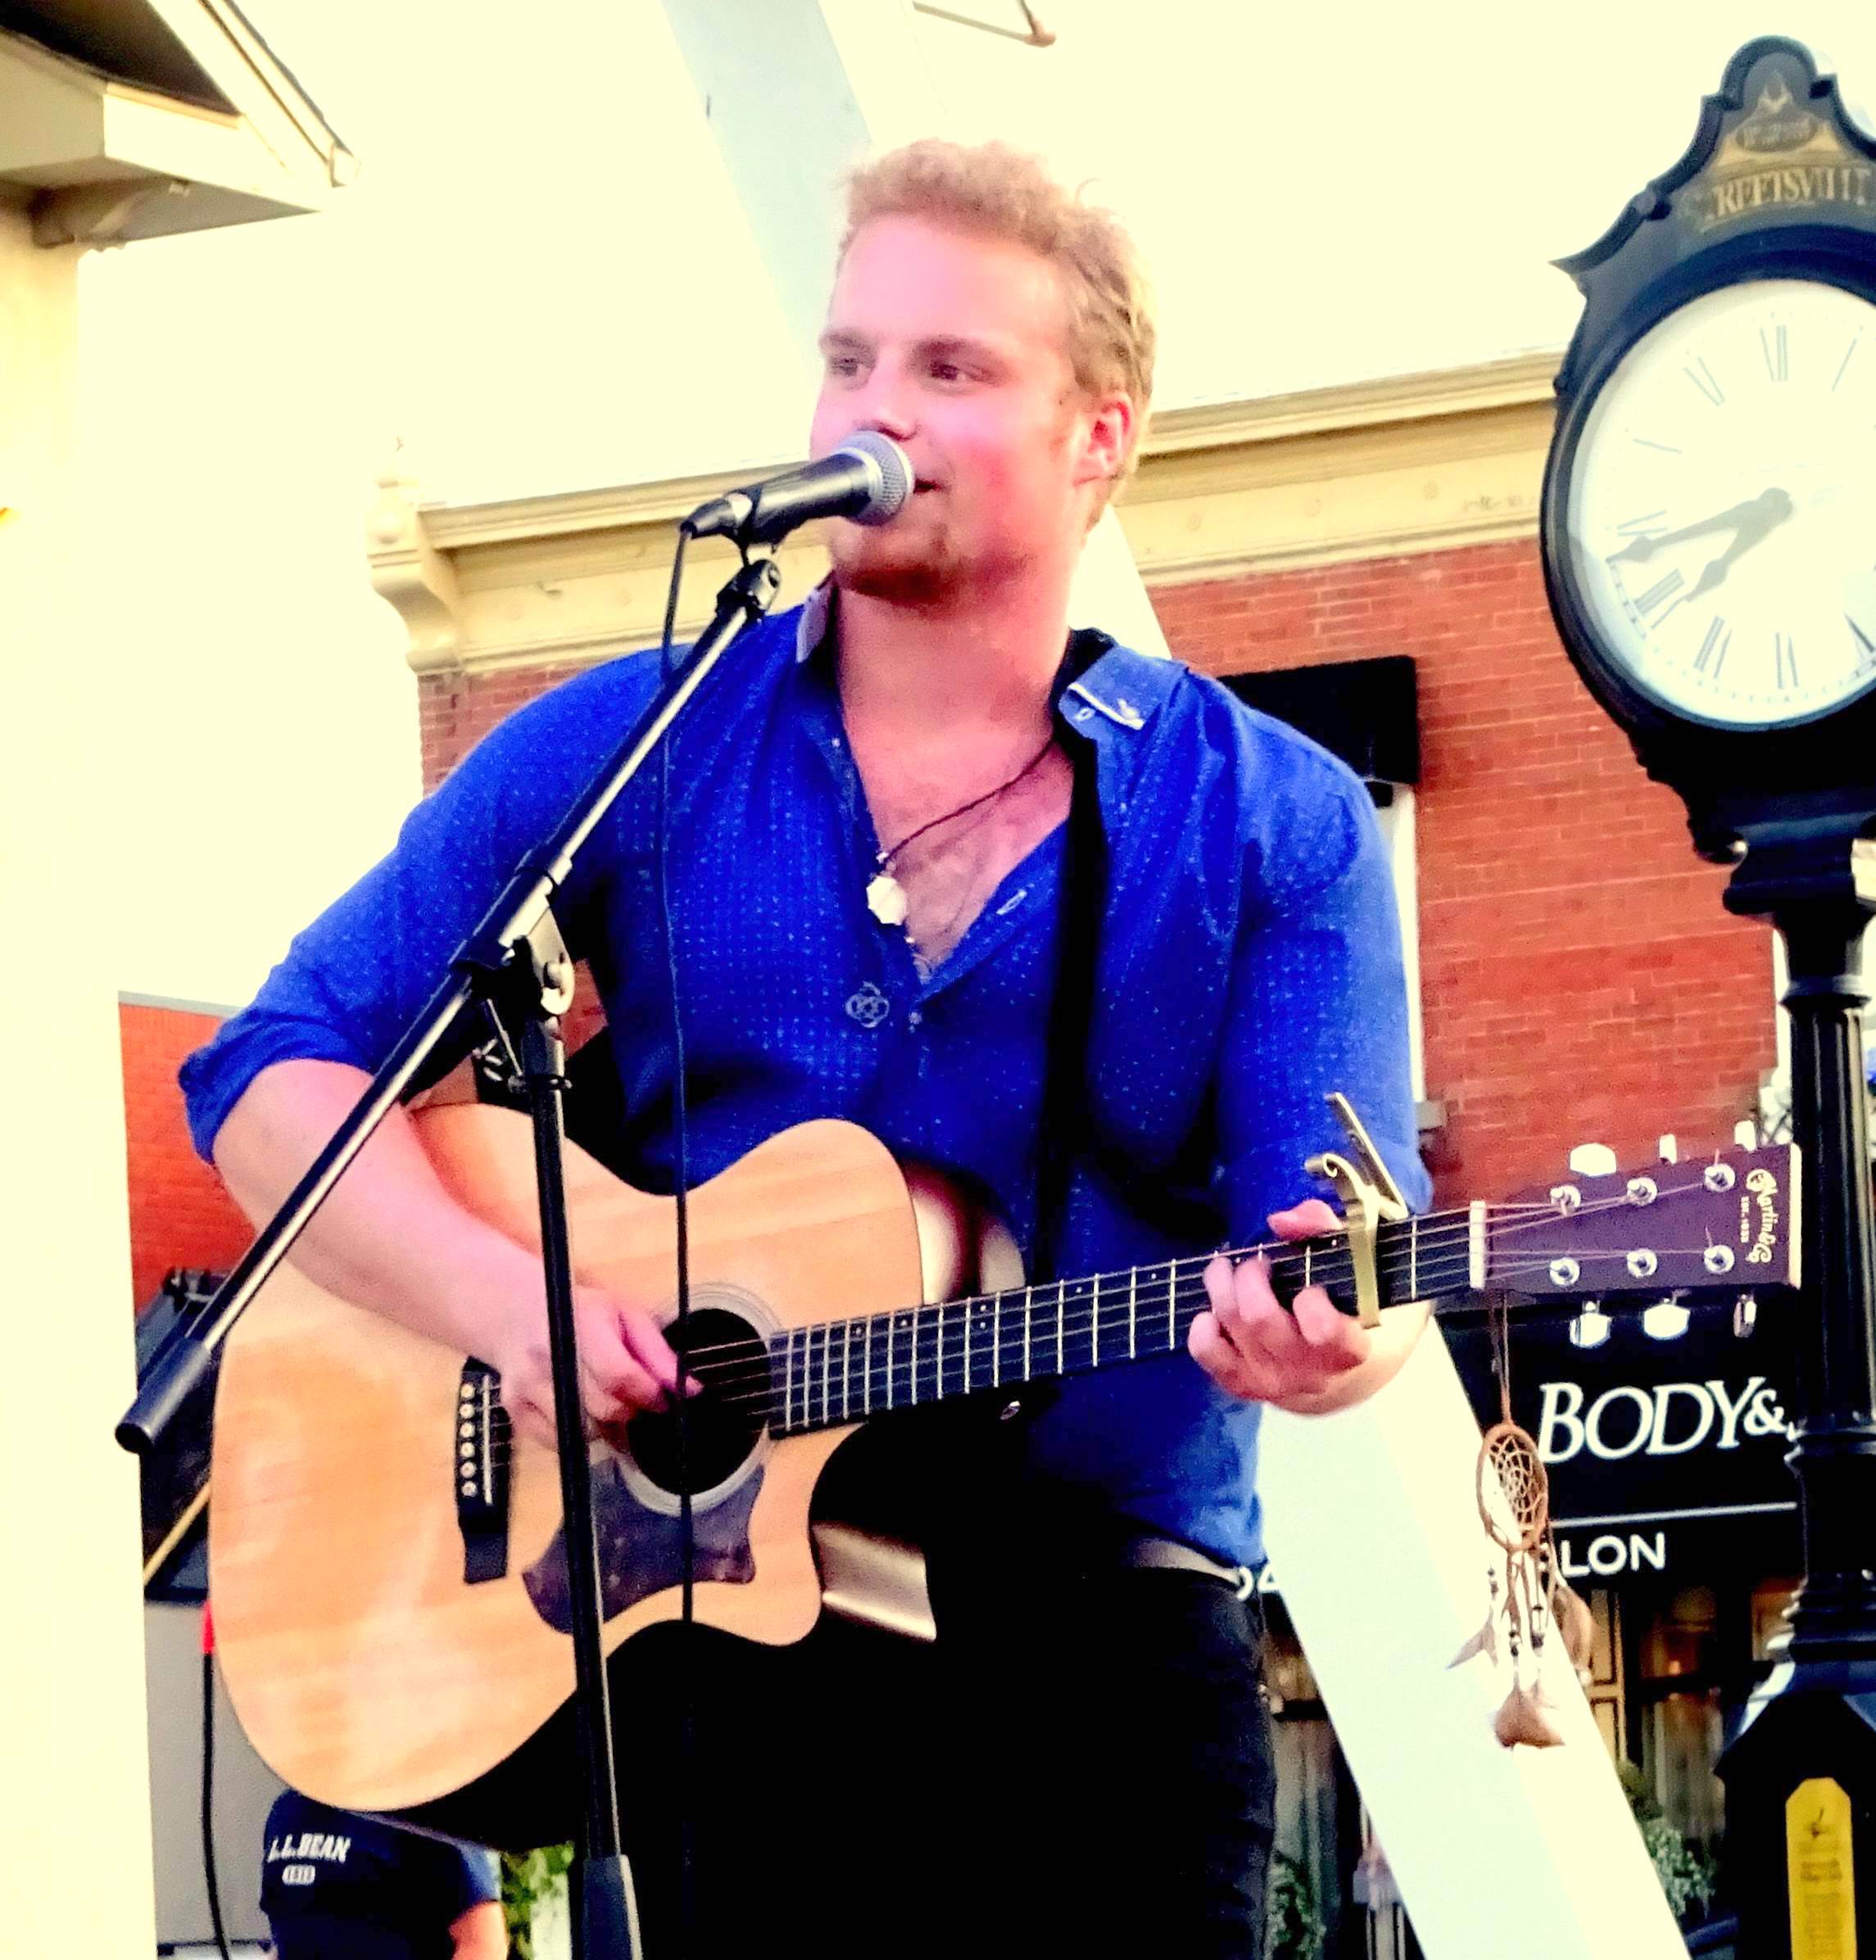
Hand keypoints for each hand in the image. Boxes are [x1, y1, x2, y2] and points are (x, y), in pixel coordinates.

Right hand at [492, 1283, 686, 1449]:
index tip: (662, 1399)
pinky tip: (582, 1411)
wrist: (519, 1313)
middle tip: (636, 1401)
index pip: (619, 1375)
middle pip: (604, 1409)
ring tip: (608, 1403)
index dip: (648, 1394)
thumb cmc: (584, 1313)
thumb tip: (691, 1390)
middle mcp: (550, 1355)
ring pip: (584, 1432)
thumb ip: (658, 1352)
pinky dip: (579, 1435)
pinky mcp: (515, 1410)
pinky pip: (560, 1443)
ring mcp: (527, 1385)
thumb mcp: (627, 1315)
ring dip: (606, 1427)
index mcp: (583, 1323)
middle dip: (630, 1411)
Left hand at [1189, 1199, 1368, 1410]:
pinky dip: (1202, 1328)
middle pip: (1260, 1318)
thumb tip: (1281, 1221)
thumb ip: (1326, 1233)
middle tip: (1257, 1263)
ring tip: (1226, 1269)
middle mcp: (1310, 1373)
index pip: (1324, 1330)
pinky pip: (1209, 1354)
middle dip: (1250, 1276)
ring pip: (1232, 1326)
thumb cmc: (1352, 1314)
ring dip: (1220, 1286)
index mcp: (1349, 1349)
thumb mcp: (1361, 1273)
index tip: (1311, 1284)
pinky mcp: (1243, 1386)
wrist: (1340, 1379)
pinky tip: (1213, 1309)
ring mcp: (1273, 1384)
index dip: (1311, 1300)